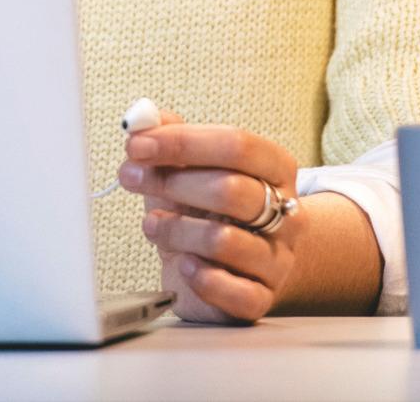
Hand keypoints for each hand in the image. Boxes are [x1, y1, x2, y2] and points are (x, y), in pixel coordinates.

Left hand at [121, 110, 307, 324]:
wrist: (240, 267)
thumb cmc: (210, 210)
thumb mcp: (191, 168)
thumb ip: (170, 138)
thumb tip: (140, 120)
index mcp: (275, 168)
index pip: (236, 144)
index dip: (182, 142)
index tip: (136, 145)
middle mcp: (286, 211)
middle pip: (231, 189)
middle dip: (173, 183)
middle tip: (133, 179)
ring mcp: (278, 258)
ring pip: (223, 240)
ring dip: (174, 230)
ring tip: (153, 225)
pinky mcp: (261, 299)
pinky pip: (233, 291)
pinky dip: (200, 278)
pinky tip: (183, 265)